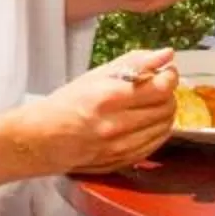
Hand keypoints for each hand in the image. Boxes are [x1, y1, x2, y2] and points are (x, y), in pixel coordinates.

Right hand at [29, 50, 179, 172]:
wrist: (44, 139)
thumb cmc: (68, 103)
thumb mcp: (98, 75)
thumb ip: (136, 62)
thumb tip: (167, 54)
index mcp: (110, 97)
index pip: (161, 88)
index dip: (170, 77)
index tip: (167, 72)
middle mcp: (117, 124)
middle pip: (166, 108)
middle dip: (168, 94)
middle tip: (158, 87)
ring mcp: (121, 147)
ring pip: (164, 127)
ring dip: (164, 112)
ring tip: (151, 104)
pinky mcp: (123, 161)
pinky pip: (155, 145)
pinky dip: (157, 131)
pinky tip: (146, 122)